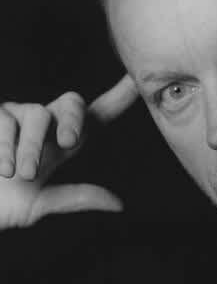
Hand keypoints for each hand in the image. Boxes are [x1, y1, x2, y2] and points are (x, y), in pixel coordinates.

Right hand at [0, 75, 136, 228]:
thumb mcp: (40, 204)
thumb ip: (77, 197)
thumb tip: (120, 204)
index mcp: (60, 144)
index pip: (96, 115)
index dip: (119, 97)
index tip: (137, 79)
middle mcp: (44, 125)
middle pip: (73, 101)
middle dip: (74, 118)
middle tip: (69, 142)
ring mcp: (17, 117)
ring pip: (38, 115)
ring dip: (32, 148)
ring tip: (21, 174)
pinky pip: (7, 121)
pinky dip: (7, 148)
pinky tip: (2, 167)